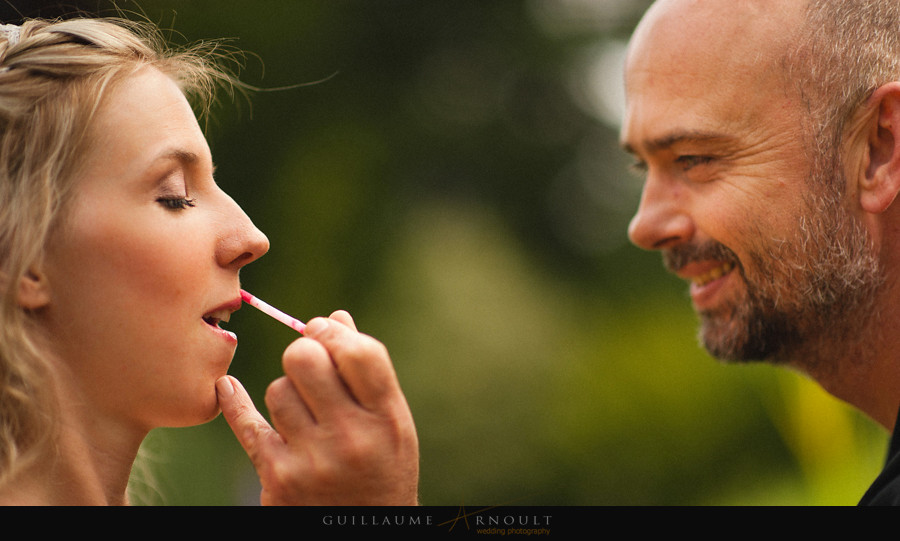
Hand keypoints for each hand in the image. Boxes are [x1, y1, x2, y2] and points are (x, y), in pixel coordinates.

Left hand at [216, 310, 418, 504]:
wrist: (365, 533)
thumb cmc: (382, 466)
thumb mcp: (391, 422)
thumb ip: (368, 373)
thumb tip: (334, 319)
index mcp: (387, 418)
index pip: (359, 352)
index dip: (332, 332)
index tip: (320, 330)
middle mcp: (352, 438)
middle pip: (304, 360)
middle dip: (302, 353)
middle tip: (306, 364)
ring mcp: (312, 460)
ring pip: (276, 389)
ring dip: (286, 392)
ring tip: (303, 412)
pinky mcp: (278, 477)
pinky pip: (247, 424)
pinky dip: (234, 403)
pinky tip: (227, 389)